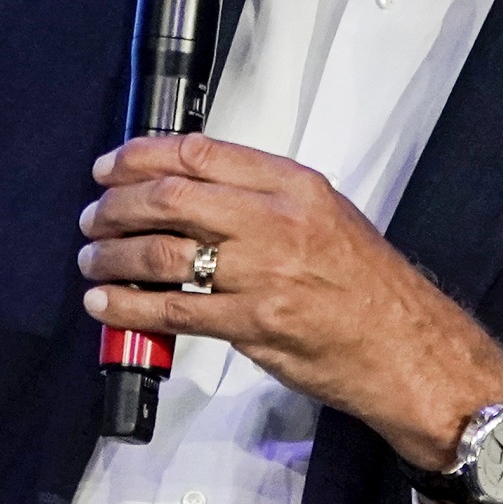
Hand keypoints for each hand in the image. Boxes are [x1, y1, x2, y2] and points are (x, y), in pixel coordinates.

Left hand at [78, 133, 502, 476]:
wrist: (410, 350)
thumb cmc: (369, 288)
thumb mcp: (325, 216)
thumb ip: (262, 198)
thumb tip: (189, 190)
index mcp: (294, 185)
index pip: (199, 153)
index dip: (140, 157)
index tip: (110, 167)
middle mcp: (277, 221)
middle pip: (170, 197)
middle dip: (116, 205)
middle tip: (93, 217)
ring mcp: (265, 273)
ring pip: (162, 254)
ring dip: (113, 257)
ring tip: (92, 261)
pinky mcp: (254, 324)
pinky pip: (173, 311)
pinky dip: (129, 307)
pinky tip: (107, 304)